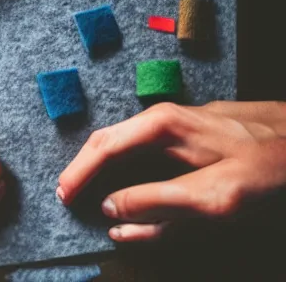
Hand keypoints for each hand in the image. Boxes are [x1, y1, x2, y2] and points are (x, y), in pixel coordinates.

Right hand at [58, 101, 285, 241]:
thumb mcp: (214, 195)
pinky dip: (123, 166)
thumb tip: (111, 209)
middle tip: (67, 195)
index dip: (79, 172)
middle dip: (83, 167)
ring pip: (123, 143)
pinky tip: (120, 179)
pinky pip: (141, 148)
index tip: (63, 196)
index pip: (104, 146)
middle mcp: (160, 117)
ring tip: (86, 190)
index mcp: (160, 125)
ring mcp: (172, 121)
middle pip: (107, 140)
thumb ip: (159, 203)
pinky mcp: (182, 131)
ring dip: (101, 167)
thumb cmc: (264, 166)